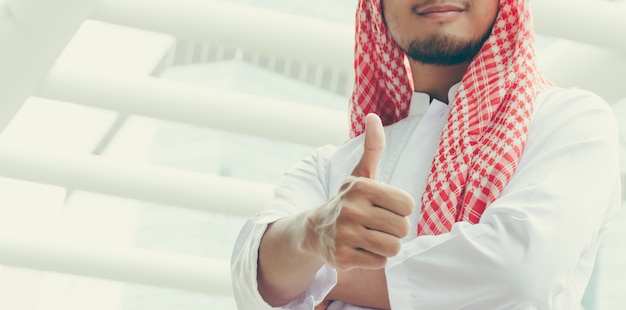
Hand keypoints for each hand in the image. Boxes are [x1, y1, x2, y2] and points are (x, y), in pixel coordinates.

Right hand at [302, 114, 414, 270]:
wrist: (315, 229)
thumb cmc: (348, 200)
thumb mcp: (360, 173)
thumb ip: (372, 147)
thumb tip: (373, 116)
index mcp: (361, 187)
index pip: (407, 205)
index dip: (400, 208)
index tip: (384, 207)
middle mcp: (351, 210)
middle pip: (403, 228)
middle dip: (395, 229)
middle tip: (378, 224)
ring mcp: (345, 235)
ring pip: (393, 247)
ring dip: (387, 244)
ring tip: (372, 237)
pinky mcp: (343, 257)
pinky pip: (380, 262)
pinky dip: (375, 258)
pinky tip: (361, 249)